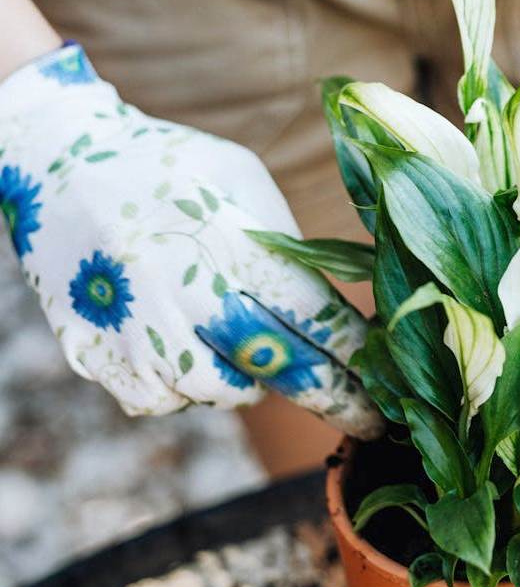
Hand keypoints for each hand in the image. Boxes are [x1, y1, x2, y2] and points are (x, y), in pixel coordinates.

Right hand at [0, 44, 381, 437]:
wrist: (59, 164)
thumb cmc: (173, 170)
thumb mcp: (244, 181)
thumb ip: (290, 250)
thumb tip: (344, 313)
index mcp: (232, 244)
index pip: (316, 319)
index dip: (359, 361)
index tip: (392, 389)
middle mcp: (187, 295)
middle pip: (282, 371)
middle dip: (337, 401)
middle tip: (372, 422)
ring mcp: (139, 333)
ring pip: (226, 393)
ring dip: (246, 376)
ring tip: (227, 327)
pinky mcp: (99, 358)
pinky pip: (167, 401)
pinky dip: (184, 382)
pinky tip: (176, 335)